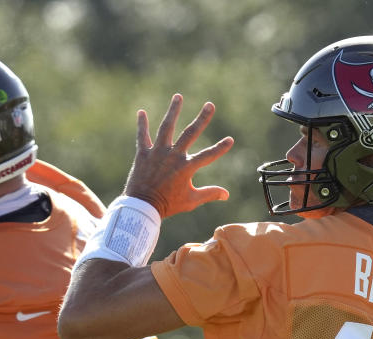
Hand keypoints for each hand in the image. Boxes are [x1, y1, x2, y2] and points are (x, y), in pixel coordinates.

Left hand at [123, 94, 233, 217]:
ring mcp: (157, 153)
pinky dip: (142, 124)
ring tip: (178, 96)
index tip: (230, 139)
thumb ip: (209, 194)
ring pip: (166, 128)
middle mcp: (173, 156)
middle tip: (210, 105)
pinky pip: (142, 136)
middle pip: (190, 133)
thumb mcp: (191, 201)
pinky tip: (142, 112)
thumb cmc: (168, 205)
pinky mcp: (143, 154)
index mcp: (186, 168)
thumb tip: (226, 194)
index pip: (208, 155)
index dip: (220, 148)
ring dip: (173, 111)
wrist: (142, 207)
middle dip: (202, 119)